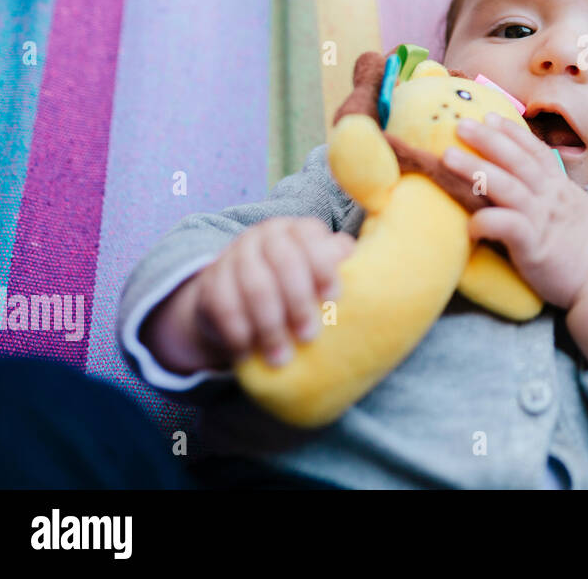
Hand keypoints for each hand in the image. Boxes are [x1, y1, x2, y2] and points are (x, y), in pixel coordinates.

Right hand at [143, 217, 353, 374]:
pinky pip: (223, 304)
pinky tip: (247, 352)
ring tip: (282, 357)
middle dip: (299, 302)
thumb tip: (376, 271)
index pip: (312, 239)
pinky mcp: (210, 281)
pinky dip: (237, 331)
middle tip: (310, 337)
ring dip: (270, 325)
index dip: (324, 267)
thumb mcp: (320, 275)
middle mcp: (265, 235)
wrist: (239, 301)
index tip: (335, 299)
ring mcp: (235, 255)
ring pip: (254, 285)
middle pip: (284, 261)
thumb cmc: (297, 288)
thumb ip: (342, 268)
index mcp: (298, 229)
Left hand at [440, 113, 587, 309]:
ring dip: (476, 168)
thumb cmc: (587, 247)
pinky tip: (467, 223)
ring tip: (448, 156)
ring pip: (506, 186)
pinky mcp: (534, 246)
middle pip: (516, 160)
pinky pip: (505, 226)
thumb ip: (551, 194)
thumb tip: (527, 185)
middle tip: (461, 124)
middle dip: (488, 139)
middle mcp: (550, 197)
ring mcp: (542, 220)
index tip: (490, 116)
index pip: (535, 151)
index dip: (511, 133)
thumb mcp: (574, 209)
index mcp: (559, 187)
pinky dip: (485, 220)